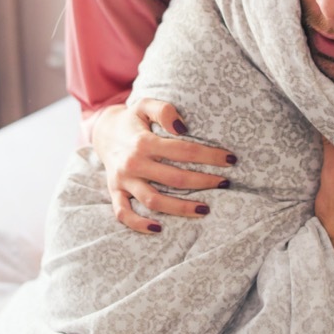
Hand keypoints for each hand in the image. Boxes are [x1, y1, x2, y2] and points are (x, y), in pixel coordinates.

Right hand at [92, 99, 233, 234]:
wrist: (103, 132)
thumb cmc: (133, 120)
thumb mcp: (145, 105)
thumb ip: (164, 110)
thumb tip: (183, 128)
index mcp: (143, 142)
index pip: (184, 151)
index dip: (210, 155)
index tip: (230, 160)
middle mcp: (133, 163)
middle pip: (174, 179)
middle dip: (204, 182)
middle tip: (225, 183)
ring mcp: (123, 181)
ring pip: (154, 201)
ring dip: (181, 208)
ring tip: (205, 209)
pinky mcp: (115, 192)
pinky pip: (123, 214)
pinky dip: (139, 224)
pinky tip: (159, 229)